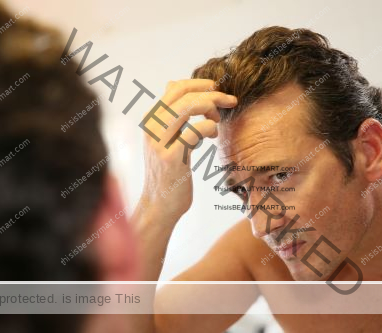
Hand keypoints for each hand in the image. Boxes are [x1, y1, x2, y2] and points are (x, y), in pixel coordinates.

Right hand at [138, 79, 237, 222]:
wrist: (159, 205)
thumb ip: (170, 114)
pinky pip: (195, 131)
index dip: (201, 84)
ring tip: (218, 121)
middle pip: (183, 93)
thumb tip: (172, 83)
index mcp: (151, 119)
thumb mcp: (165, 138)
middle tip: (230, 101)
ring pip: (188, 107)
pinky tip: (212, 137)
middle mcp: (151, 126)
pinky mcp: (170, 157)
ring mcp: (158, 142)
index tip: (219, 89)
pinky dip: (209, 128)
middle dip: (213, 93)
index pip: (176, 87)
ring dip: (211, 108)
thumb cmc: (169, 171)